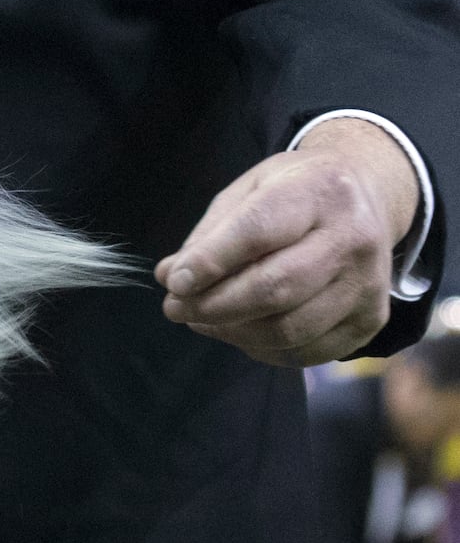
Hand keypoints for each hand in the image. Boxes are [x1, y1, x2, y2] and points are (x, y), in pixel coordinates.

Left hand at [155, 118, 420, 365]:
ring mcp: (368, 285)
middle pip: (275, 289)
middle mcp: (354, 238)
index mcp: (320, 191)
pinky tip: (239, 331)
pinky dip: (260, 348)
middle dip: (213, 306)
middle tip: (176, 308)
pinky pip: (304, 351)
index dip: (211, 262)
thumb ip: (209, 235)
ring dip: (231, 332)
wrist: (368, 199)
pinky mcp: (371, 321)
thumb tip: (171, 277)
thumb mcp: (250, 190)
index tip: (176, 282)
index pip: (259, 232)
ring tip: (201, 320)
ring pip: (288, 330)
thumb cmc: (296, 193)